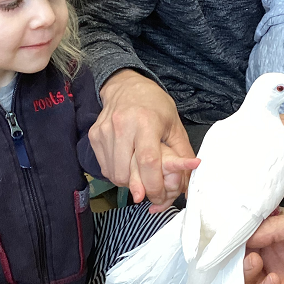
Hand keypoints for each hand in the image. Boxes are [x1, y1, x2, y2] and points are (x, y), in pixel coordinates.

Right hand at [90, 70, 197, 208]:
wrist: (126, 86)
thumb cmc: (154, 106)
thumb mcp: (175, 126)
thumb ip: (183, 155)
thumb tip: (189, 185)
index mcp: (146, 122)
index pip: (147, 161)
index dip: (154, 184)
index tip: (159, 196)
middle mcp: (122, 126)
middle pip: (126, 173)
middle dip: (140, 188)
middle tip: (150, 189)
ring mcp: (104, 131)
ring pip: (114, 173)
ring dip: (128, 181)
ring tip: (138, 173)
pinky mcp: (94, 136)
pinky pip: (105, 167)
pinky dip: (117, 173)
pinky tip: (127, 164)